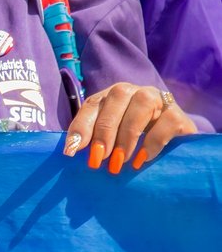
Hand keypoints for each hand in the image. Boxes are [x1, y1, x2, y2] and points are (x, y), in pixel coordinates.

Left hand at [63, 82, 191, 172]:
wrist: (175, 142)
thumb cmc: (135, 142)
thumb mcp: (112, 139)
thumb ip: (95, 140)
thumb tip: (71, 152)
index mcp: (112, 95)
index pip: (92, 104)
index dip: (80, 126)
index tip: (72, 151)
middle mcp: (134, 91)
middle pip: (115, 99)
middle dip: (104, 131)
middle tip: (99, 158)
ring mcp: (159, 99)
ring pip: (142, 103)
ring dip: (127, 134)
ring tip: (120, 160)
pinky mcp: (179, 115)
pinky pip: (166, 122)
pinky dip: (152, 142)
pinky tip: (142, 159)